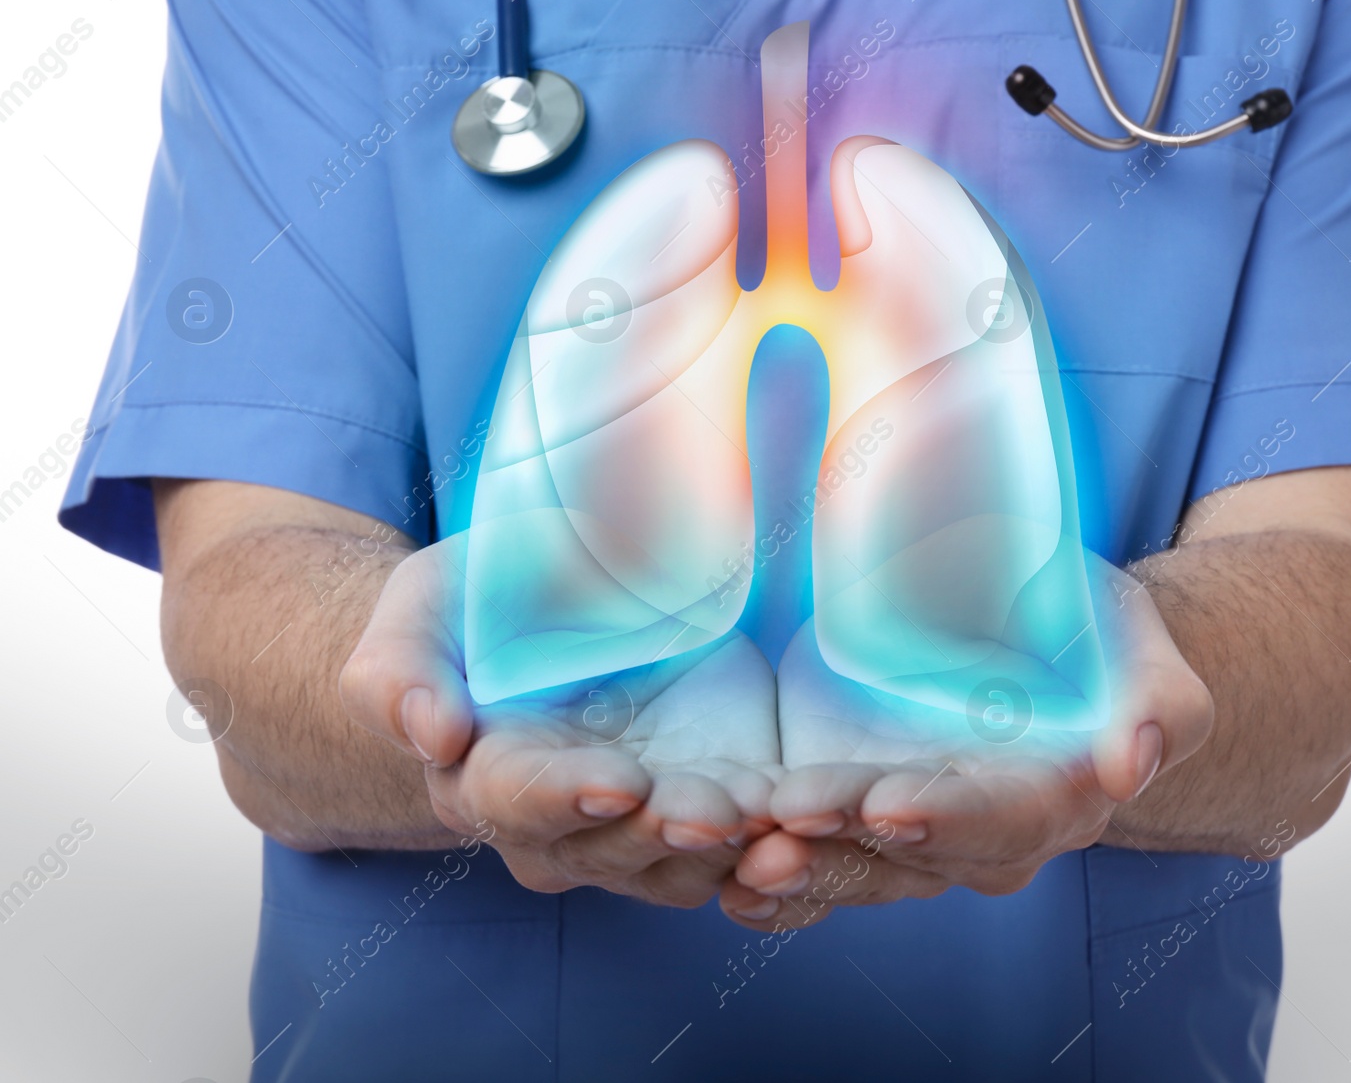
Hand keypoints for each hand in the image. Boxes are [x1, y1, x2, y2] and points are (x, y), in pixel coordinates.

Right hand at [341, 532, 781, 907]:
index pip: (523, 801)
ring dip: (735, 853)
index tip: (618, 780)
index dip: (567, 796)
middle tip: (717, 816)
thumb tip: (428, 733)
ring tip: (781, 823)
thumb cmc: (464, 615)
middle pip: (614, 849)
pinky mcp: (708, 802)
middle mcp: (565, 825)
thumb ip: (400, 673)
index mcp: (488, 779)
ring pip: (686, 865)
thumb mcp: (417, 617)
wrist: (533, 619)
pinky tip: (820, 823)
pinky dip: (782, 845)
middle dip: (665, 836)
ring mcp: (641, 825)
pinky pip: (746, 846)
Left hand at [718, 552, 1212, 929]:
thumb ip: (1158, 705)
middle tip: (783, 835)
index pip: (1001, 820)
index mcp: (1054, 800)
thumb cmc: (1101, 642)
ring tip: (736, 861)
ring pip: (856, 867)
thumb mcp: (1143, 653)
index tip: (890, 806)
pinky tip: (720, 877)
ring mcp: (917, 832)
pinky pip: (820, 858)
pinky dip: (775, 874)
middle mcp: (982, 836)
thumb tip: (1133, 759)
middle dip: (847, 852)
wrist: (1058, 649)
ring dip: (798, 869)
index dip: (948, 818)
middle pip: (912, 858)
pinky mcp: (864, 814)